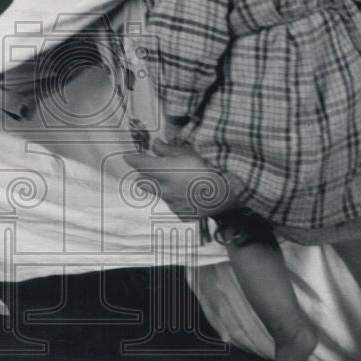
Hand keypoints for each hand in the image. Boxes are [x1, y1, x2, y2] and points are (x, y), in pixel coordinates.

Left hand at [123, 138, 239, 217]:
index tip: (128, 156)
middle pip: (143, 183)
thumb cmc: (213, 165)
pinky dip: (177, 200)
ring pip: (160, 195)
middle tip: (153, 168)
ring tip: (179, 181)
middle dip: (145, 175)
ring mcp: (174, 204)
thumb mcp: (190, 151)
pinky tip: (189, 194)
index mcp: (163, 172)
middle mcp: (165, 190)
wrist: (232, 189)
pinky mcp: (185, 214)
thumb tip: (155, 145)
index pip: (140, 164)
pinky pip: (174, 206)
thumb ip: (168, 150)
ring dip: (162, 188)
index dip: (132, 159)